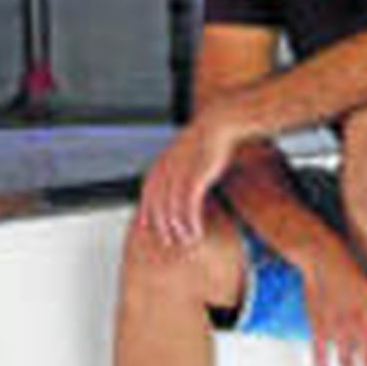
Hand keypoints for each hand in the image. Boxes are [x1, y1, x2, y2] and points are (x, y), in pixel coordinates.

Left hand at [137, 106, 243, 249]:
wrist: (220, 124)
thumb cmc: (207, 140)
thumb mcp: (185, 153)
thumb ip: (177, 167)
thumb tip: (176, 183)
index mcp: (162, 162)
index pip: (148, 192)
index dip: (146, 210)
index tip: (147, 226)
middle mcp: (166, 169)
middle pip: (158, 205)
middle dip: (162, 226)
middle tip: (169, 241)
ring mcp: (180, 173)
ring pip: (172, 209)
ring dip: (179, 229)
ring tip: (186, 241)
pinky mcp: (196, 177)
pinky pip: (189, 207)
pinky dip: (191, 223)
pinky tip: (197, 232)